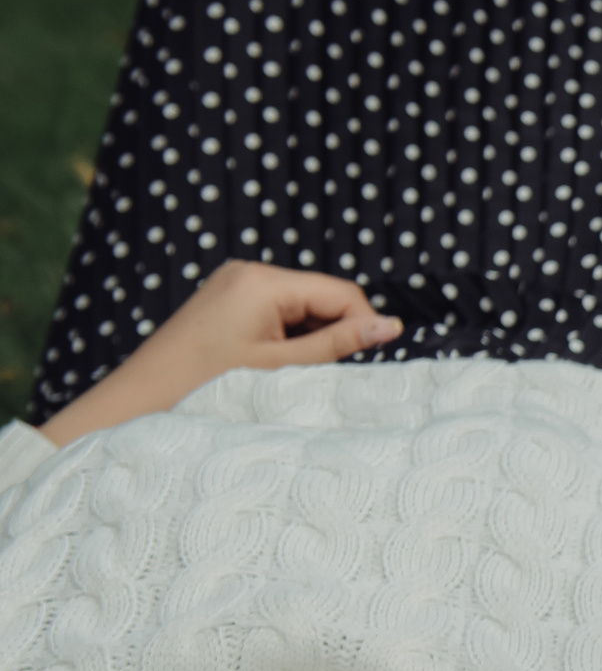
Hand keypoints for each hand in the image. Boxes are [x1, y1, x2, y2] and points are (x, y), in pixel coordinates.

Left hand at [38, 260, 400, 446]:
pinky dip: (287, 335)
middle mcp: (249, 271)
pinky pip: (277, 309)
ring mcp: (235, 281)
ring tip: (285, 371)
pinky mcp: (227, 296)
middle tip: (319, 372)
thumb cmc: (206, 385)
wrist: (142, 399)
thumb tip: (391, 326)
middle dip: (333, 332)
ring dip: (309, 337)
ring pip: (302, 305)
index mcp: (263, 282)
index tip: (369, 362)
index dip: (363, 325)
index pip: (342, 293)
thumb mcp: (282, 367)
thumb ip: (339, 344)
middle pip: (322, 296)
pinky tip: (270, 362)